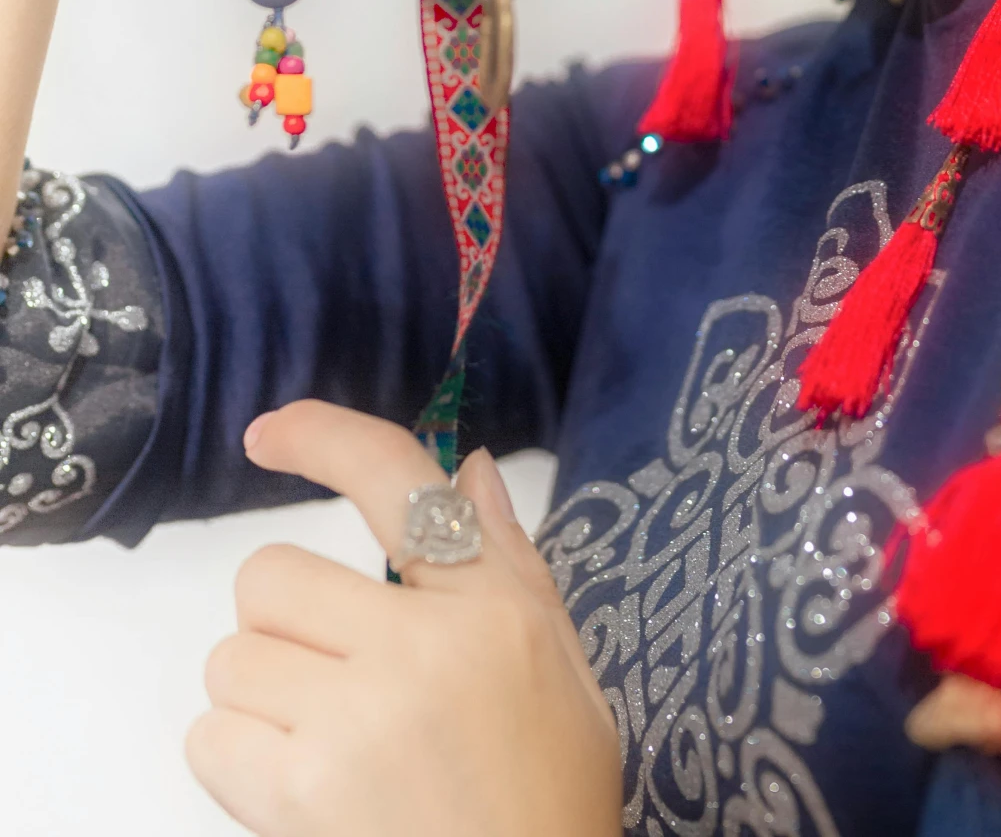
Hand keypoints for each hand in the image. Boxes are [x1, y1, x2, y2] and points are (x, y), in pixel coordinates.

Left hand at [186, 401, 620, 836]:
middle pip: (272, 577)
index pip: (396, 481)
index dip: (322, 437)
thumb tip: (468, 469)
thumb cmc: (548, 794)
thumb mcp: (562, 663)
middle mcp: (419, 649)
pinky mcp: (300, 795)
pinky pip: (209, 737)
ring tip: (322, 738)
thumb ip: (509, 560)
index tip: (270, 433)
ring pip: (233, 658)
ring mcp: (354, 722)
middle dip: (285, 620)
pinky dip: (236, 758)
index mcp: (489, 607)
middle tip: (328, 670)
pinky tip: (298, 782)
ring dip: (260, 694)